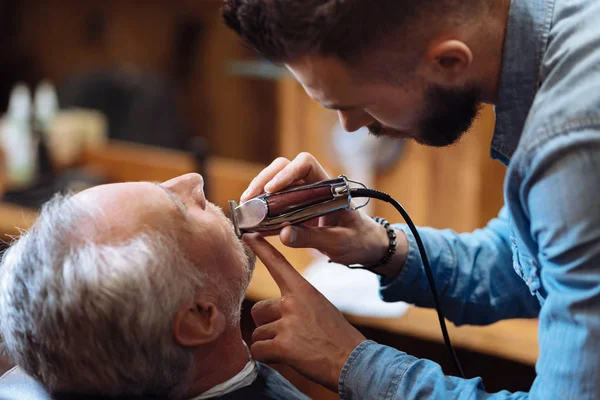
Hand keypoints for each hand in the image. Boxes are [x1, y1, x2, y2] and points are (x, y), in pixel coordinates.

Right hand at [241, 152, 407, 269]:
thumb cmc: (359, 240)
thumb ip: (313, 238)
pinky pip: (276, 208)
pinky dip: (263, 215)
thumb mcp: (339, 242)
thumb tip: (283, 234)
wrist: (367, 247)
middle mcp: (314, 187)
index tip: (271, 190)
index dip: (286, 172)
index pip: (305, 164)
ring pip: (275, 187)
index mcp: (329, 186)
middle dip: (263, 182)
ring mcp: (304, 198)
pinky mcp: (297, 212)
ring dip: (258, 197)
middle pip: (283, 170)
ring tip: (245, 213)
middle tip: (248, 201)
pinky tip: (252, 225)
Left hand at [243, 233, 366, 390]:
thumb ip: (295, 305)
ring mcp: (287, 323)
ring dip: (270, 343)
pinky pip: (258, 350)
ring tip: (295, 348)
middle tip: (292, 335)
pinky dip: (268, 358)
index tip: (248, 234)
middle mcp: (292, 302)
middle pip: (258, 310)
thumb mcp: (319, 308)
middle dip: (268, 325)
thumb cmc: (337, 336)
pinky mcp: (283, 346)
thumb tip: (267, 314)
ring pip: (258, 333)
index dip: (261, 248)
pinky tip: (287, 358)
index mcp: (303, 290)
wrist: (353, 361)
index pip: (278, 264)